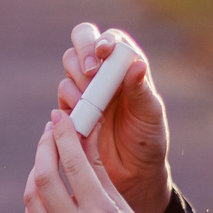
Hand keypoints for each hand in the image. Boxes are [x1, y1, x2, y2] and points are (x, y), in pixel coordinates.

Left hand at [24, 115, 212, 212]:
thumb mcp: (121, 203)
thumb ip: (97, 168)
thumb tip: (82, 130)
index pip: (73, 163)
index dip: (64, 134)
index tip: (59, 117)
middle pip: (44, 177)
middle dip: (44, 148)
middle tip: (49, 132)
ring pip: (32, 197)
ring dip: (37, 172)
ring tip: (49, 159)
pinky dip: (37, 200)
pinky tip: (47, 190)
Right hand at [57, 23, 170, 212]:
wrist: (131, 173)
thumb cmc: (147, 141)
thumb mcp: (150, 115)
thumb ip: (141, 90)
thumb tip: (137, 65)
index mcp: (126, 66)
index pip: (111, 39)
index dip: (103, 41)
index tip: (103, 54)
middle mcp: (104, 71)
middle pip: (82, 40)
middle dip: (83, 52)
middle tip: (89, 74)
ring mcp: (84, 88)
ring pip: (68, 66)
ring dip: (78, 82)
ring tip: (95, 108)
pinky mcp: (70, 108)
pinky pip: (62, 96)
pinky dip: (69, 104)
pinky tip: (84, 121)